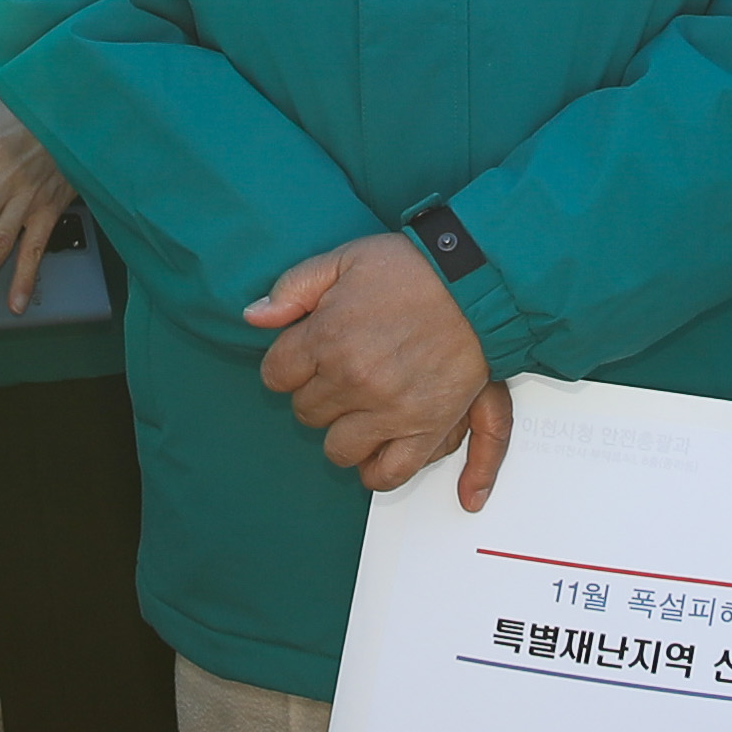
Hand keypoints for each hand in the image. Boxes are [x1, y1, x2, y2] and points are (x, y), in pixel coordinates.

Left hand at [246, 233, 508, 506]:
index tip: (304, 359)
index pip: (276, 375)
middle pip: (306, 412)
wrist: (478, 280)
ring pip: (338, 448)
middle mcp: (353, 379)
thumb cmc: (412, 267)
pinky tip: (374, 452)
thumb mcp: (344, 259)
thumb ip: (293, 288)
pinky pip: (389, 472)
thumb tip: (253, 317)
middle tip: (337, 376)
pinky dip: (377, 471)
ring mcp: (390, 409)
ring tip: (356, 412)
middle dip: (315, 395)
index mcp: (327, 337)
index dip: (286, 366)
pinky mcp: (426, 428)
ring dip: (342, 432)